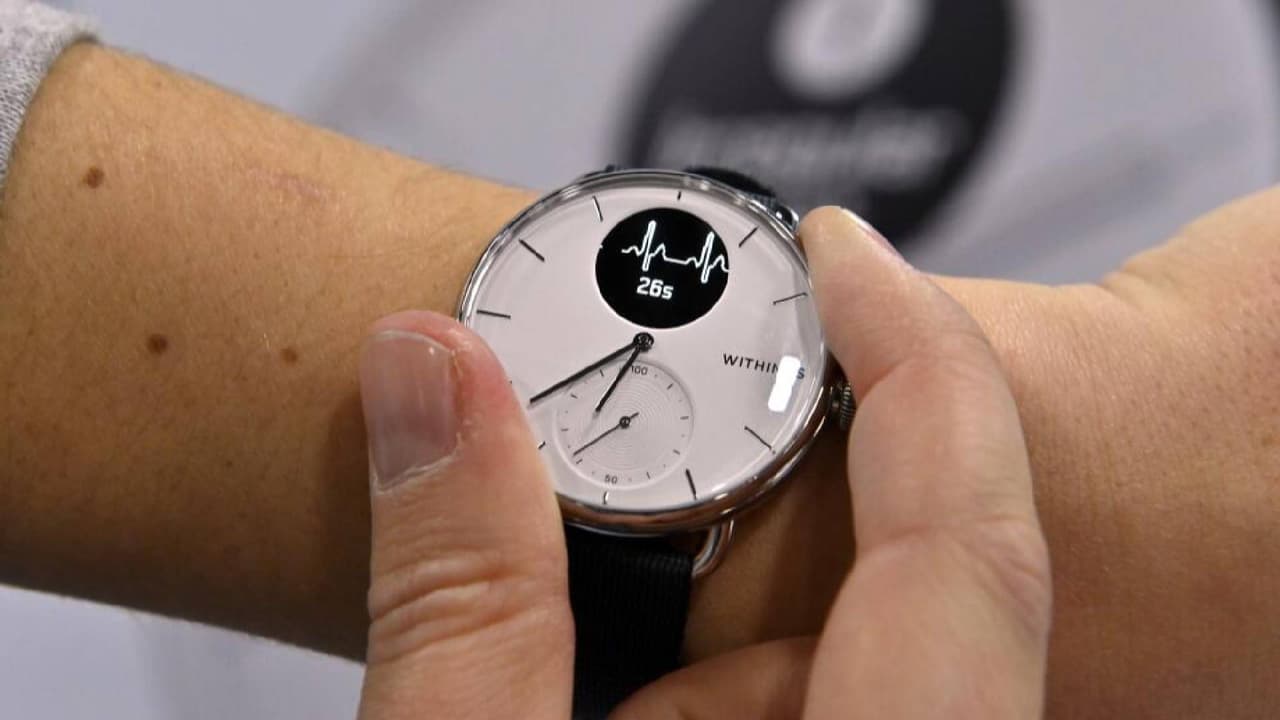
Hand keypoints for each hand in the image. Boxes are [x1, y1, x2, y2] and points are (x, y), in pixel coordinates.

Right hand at [353, 208, 1051, 718]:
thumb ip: (459, 603)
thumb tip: (432, 381)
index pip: (967, 544)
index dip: (918, 360)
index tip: (846, 254)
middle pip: (911, 606)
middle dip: (746, 552)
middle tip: (611, 547)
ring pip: (863, 674)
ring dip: (721, 658)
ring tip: (579, 702)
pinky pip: (846, 712)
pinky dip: (734, 702)